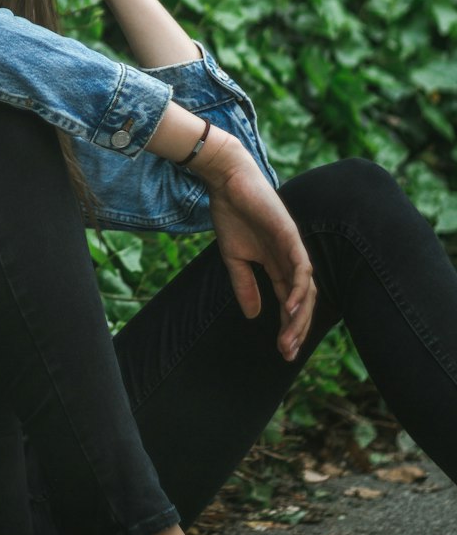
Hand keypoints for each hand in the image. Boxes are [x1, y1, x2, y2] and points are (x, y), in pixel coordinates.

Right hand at [200, 136, 316, 361]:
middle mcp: (290, 259)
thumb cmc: (231, 213)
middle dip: (297, 328)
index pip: (289, 301)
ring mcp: (293, 248)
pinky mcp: (291, 236)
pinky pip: (301, 268)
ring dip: (300, 316)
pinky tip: (291, 308)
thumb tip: (253, 316)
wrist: (227, 181)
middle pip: (302, 300)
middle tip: (287, 353)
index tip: (282, 351)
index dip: (288, 326)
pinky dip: (299, 290)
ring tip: (289, 338)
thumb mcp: (234, 258)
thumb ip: (244, 284)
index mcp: (277, 264)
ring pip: (306, 289)